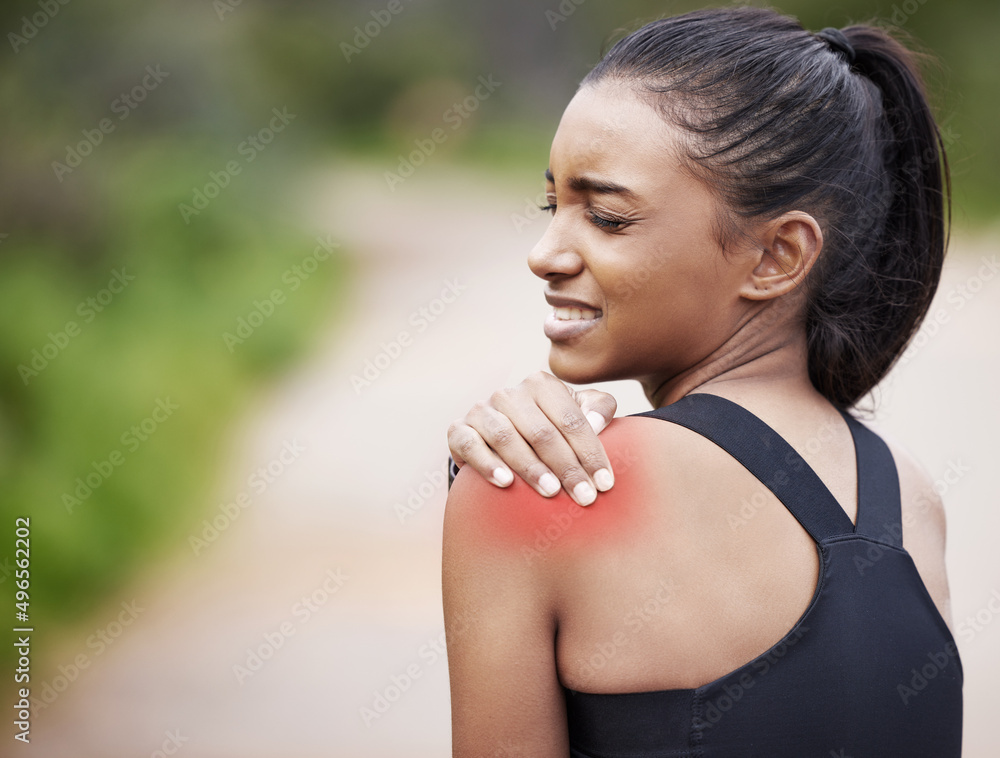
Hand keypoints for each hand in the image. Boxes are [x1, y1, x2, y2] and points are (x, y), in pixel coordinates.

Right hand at [447, 371, 617, 505]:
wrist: (497, 437)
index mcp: (541, 385)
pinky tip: (506, 483)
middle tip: (584, 497)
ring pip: (507, 437)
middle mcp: (509, 394)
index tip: (605, 483)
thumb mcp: (576, 413)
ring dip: (531, 467)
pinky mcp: (458, 430)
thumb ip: (598, 409)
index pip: (571, 419)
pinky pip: (471, 445)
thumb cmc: (547, 426)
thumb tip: (598, 422)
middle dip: (567, 467)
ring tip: (551, 491)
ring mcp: (482, 410)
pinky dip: (488, 464)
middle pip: (542, 432)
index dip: (591, 452)